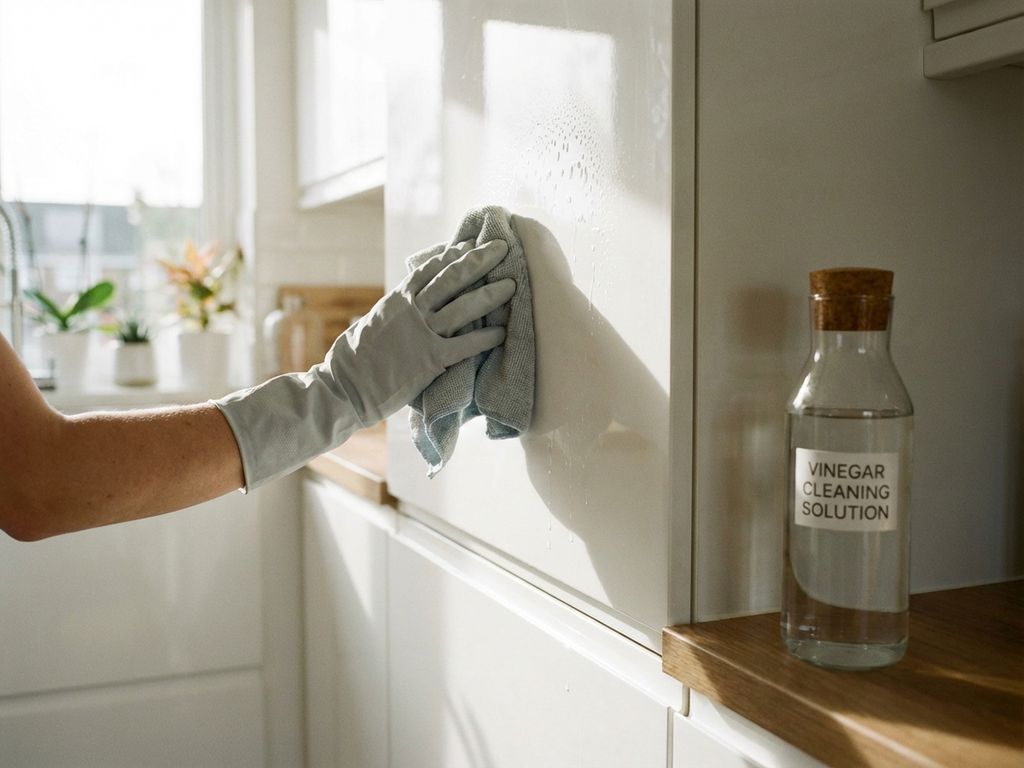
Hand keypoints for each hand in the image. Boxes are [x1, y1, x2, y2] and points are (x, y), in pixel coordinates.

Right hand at [330, 239, 513, 423]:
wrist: (345, 387)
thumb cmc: (354, 359)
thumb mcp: (372, 323)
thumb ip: (394, 311)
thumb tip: (405, 303)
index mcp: (397, 298)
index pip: (430, 268)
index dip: (453, 254)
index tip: (471, 243)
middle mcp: (411, 309)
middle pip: (452, 277)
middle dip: (479, 260)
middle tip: (501, 248)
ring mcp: (422, 333)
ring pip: (463, 306)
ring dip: (490, 294)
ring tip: (512, 285)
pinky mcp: (430, 359)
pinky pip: (465, 345)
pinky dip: (485, 338)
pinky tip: (502, 333)